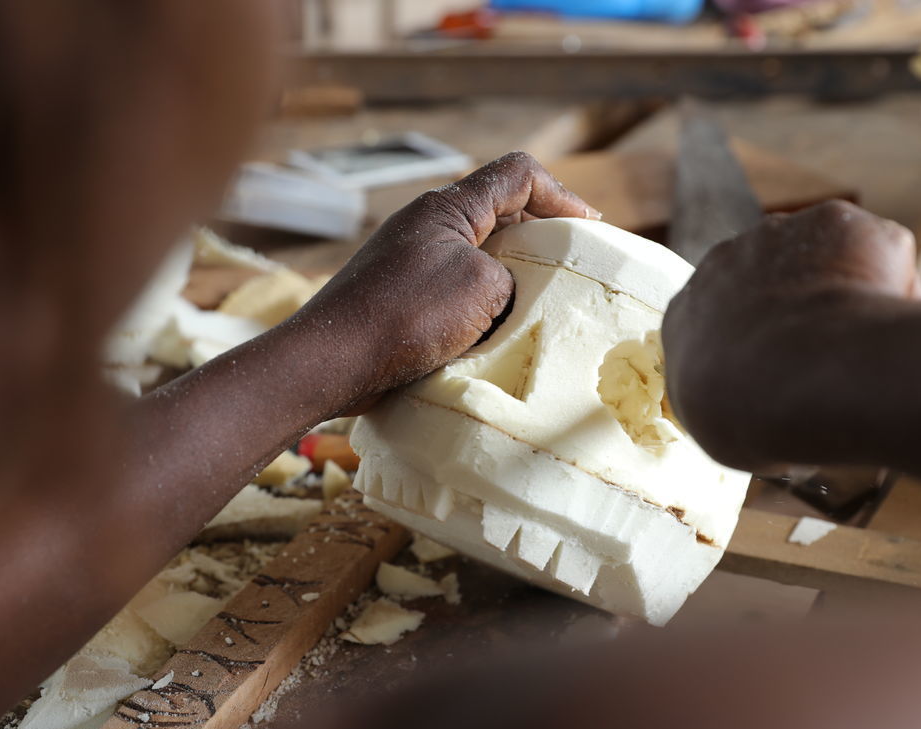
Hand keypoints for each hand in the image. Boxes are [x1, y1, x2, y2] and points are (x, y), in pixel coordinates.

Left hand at [294, 152, 598, 408]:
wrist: (331, 361)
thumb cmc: (406, 317)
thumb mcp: (485, 288)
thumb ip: (514, 276)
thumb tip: (508, 292)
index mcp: (449, 208)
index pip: (519, 175)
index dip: (562, 196)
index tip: (589, 228)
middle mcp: (425, 225)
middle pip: (499, 216)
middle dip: (538, 242)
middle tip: (567, 274)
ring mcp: (407, 261)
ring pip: (475, 259)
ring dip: (507, 282)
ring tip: (532, 312)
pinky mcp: (395, 297)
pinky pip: (450, 293)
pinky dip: (476, 309)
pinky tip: (486, 339)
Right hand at [662, 200, 920, 470]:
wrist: (789, 379)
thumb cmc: (748, 418)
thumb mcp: (717, 425)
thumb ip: (732, 400)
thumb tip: (765, 410)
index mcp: (688, 313)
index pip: (725, 317)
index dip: (762, 340)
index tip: (790, 369)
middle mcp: (726, 261)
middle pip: (773, 277)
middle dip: (804, 305)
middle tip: (835, 353)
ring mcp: (779, 235)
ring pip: (828, 259)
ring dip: (850, 291)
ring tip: (872, 344)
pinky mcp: (834, 222)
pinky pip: (877, 250)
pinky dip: (893, 284)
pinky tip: (893, 323)